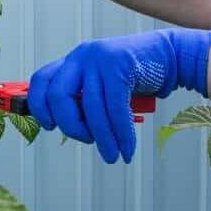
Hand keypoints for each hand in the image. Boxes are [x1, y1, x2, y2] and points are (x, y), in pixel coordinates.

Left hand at [28, 28, 210, 162]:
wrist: (171, 55)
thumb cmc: (135, 76)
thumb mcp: (102, 83)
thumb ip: (84, 98)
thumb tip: (68, 128)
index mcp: (72, 61)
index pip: (41, 81)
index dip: (40, 106)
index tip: (50, 126)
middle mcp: (81, 56)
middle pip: (58, 96)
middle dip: (69, 126)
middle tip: (86, 140)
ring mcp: (99, 58)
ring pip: (90, 107)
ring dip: (101, 137)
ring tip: (112, 155)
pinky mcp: (119, 65)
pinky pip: (114, 107)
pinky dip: (121, 133)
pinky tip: (126, 148)